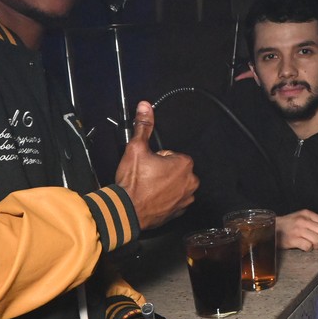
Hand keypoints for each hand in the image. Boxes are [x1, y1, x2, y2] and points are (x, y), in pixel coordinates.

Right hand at [114, 101, 198, 229]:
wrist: (126, 210)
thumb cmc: (133, 183)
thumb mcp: (136, 148)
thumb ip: (143, 126)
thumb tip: (146, 107)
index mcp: (184, 165)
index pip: (172, 154)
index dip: (157, 158)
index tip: (147, 164)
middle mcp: (190, 182)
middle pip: (176, 169)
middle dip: (162, 170)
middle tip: (146, 176)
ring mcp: (186, 198)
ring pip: (175, 184)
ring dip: (164, 184)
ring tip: (147, 187)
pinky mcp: (179, 211)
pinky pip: (174, 199)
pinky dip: (165, 198)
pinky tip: (151, 197)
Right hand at [277, 209, 317, 250]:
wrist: (272, 228)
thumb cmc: (289, 224)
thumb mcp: (303, 218)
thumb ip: (317, 220)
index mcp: (307, 214)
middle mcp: (303, 221)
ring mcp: (297, 230)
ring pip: (317, 240)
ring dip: (316, 246)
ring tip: (311, 245)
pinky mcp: (292, 240)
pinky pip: (308, 246)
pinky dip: (308, 249)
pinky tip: (304, 247)